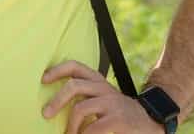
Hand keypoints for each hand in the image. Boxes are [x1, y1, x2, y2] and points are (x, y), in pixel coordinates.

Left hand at [41, 61, 162, 133]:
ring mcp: (112, 103)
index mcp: (98, 81)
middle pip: (74, 86)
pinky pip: (92, 128)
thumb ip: (85, 96)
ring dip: (69, 125)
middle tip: (45, 114)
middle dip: (56, 100)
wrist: (151, 123)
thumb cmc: (119, 113)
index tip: (43, 79)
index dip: (57, 70)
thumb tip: (56, 104)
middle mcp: (104, 88)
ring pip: (80, 108)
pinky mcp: (118, 119)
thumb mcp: (103, 99)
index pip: (75, 66)